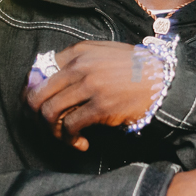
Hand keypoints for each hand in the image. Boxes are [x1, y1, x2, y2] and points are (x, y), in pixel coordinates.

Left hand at [26, 40, 158, 150]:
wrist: (163, 79)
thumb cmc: (134, 69)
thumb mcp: (104, 53)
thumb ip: (79, 60)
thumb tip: (50, 79)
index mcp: (78, 52)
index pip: (38, 72)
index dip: (32, 92)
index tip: (39, 106)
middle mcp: (80, 67)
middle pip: (37, 95)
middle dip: (36, 116)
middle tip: (47, 126)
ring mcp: (89, 86)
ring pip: (50, 112)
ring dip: (52, 131)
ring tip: (64, 136)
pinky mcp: (100, 107)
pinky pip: (70, 126)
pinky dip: (70, 139)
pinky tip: (80, 143)